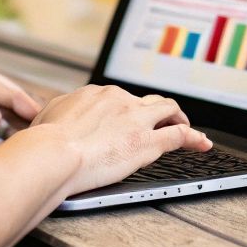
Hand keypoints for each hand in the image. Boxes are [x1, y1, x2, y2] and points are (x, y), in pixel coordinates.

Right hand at [21, 84, 211, 196]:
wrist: (54, 153)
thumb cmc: (44, 141)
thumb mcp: (47, 116)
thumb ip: (59, 112)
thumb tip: (56, 116)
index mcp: (97, 94)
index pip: (120, 99)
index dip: (127, 110)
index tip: (128, 120)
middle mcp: (120, 100)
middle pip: (147, 101)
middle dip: (156, 110)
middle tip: (161, 120)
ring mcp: (137, 119)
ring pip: (168, 110)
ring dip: (179, 117)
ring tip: (186, 126)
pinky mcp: (148, 141)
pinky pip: (179, 136)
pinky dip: (194, 138)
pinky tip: (202, 143)